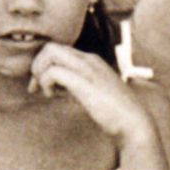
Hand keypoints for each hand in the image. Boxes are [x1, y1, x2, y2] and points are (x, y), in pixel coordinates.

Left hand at [28, 43, 152, 144]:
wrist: (134, 123)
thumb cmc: (115, 113)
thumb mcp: (93, 93)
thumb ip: (77, 87)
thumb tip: (58, 88)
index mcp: (91, 61)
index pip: (59, 51)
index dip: (44, 65)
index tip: (41, 86)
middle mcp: (88, 60)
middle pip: (51, 47)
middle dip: (37, 65)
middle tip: (36, 88)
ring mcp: (87, 69)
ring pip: (50, 52)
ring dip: (40, 72)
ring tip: (46, 91)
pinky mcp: (84, 82)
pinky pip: (54, 72)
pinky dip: (46, 82)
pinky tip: (52, 96)